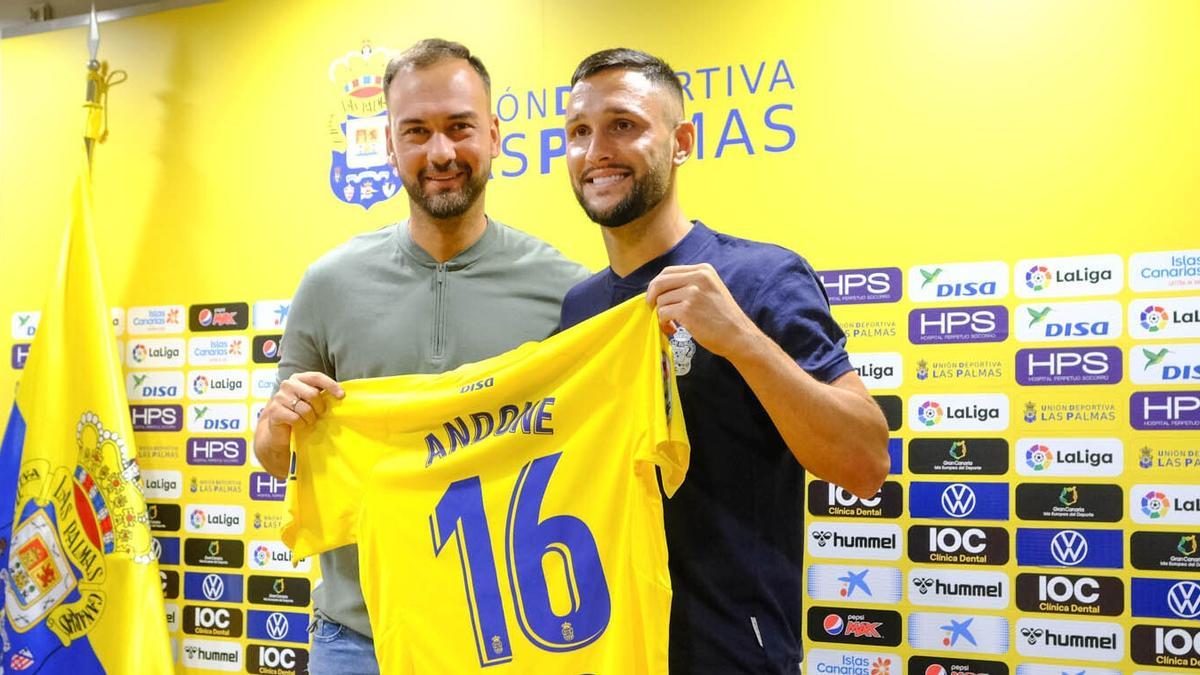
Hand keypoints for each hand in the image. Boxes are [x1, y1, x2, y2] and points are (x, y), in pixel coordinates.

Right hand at [265, 371, 344, 430]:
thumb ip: (321, 394)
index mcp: (298, 378)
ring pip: (305, 409)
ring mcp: (279, 397)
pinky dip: (301, 425)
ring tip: (307, 421)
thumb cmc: (298, 413)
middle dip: (319, 407)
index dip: (331, 385)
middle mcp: (287, 384)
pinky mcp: (274, 410)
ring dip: (310, 419)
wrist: (279, 430)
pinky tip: (298, 425)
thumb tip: (341, 394)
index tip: (341, 396)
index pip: (317, 377)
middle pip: (313, 394)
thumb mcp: (310, 400)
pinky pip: (296, 419)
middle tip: (318, 414)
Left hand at [645, 263, 761, 358]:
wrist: (739, 335)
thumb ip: (690, 284)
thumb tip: (660, 288)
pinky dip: (663, 323)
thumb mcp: (710, 289)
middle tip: (653, 309)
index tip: (655, 297)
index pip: (668, 271)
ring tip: (672, 325)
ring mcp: (692, 293)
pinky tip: (674, 330)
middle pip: (660, 282)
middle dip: (652, 297)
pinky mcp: (687, 309)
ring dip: (661, 315)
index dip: (657, 285)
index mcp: (703, 270)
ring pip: (660, 300)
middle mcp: (698, 277)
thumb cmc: (723, 317)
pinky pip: (663, 313)